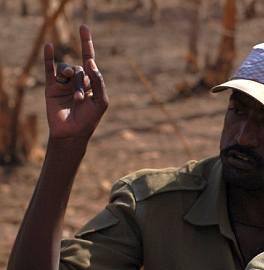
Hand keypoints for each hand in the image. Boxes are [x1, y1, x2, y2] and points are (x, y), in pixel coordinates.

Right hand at [44, 24, 108, 141]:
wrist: (72, 134)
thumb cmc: (90, 119)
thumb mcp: (101, 101)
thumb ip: (98, 82)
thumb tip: (90, 62)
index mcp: (91, 83)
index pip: (89, 59)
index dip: (87, 43)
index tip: (83, 27)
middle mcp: (77, 80)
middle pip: (79, 69)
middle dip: (81, 82)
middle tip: (80, 98)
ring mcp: (63, 83)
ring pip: (66, 69)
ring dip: (71, 80)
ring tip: (74, 97)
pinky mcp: (51, 87)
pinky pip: (48, 69)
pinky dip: (48, 57)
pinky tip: (49, 46)